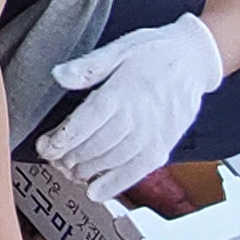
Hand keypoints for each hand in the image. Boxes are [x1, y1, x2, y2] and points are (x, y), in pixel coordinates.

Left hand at [40, 13, 222, 199]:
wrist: (194, 59)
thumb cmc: (154, 52)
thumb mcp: (120, 48)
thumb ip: (88, 66)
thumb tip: (59, 75)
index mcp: (123, 90)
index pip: (87, 121)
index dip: (63, 138)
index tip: (45, 146)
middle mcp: (138, 116)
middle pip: (96, 144)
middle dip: (69, 156)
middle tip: (52, 159)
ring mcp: (153, 134)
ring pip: (113, 160)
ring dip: (87, 170)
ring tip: (68, 170)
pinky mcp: (163, 146)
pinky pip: (137, 171)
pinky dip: (115, 184)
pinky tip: (95, 191)